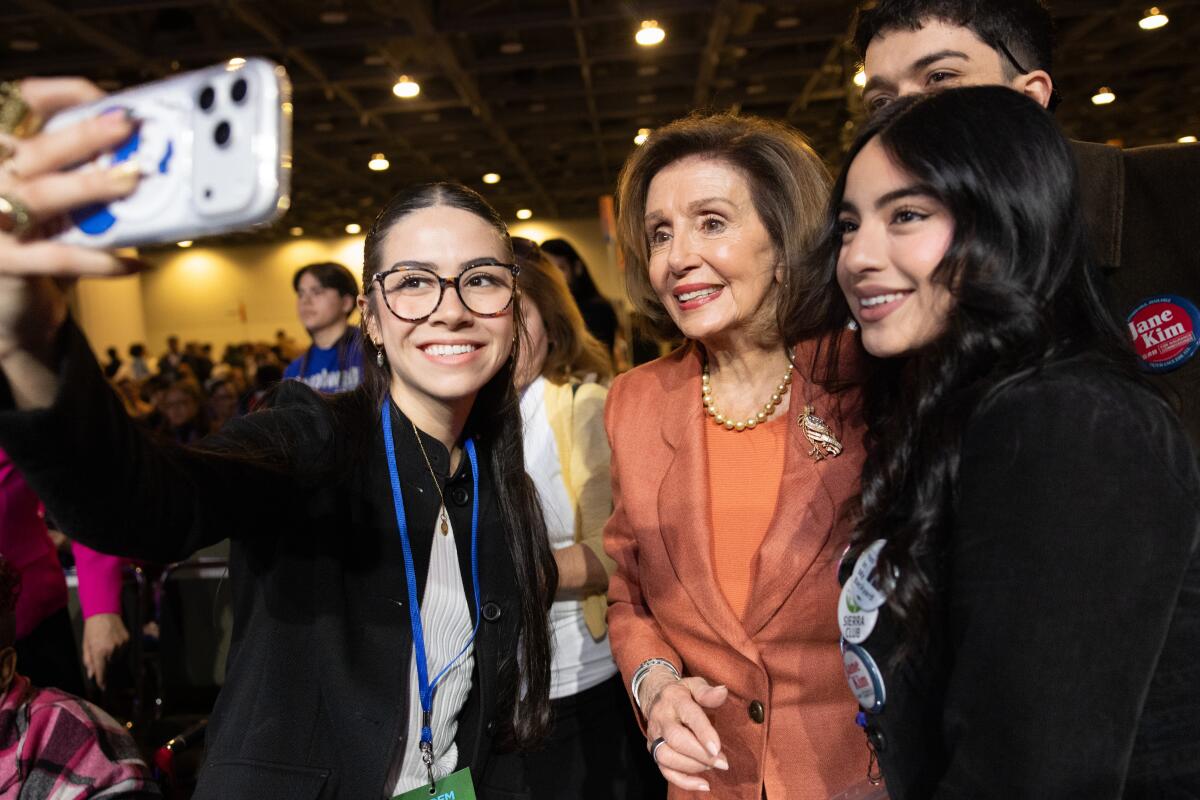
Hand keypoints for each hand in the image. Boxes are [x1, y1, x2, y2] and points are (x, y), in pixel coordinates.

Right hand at [0, 77, 142, 362]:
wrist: (10, 311)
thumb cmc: (38, 246)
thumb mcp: (54, 205)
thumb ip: (77, 175)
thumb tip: (134, 155)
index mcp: (1, 159)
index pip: (15, 109)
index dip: (54, 95)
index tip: (97, 95)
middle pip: (33, 149)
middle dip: (83, 135)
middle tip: (126, 127)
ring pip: (42, 194)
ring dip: (91, 185)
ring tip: (132, 181)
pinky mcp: (4, 262)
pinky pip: (58, 257)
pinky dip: (100, 259)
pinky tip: (134, 262)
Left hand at [82, 612, 129, 690]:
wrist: (103, 612)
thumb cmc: (92, 628)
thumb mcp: (86, 645)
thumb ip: (89, 661)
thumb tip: (92, 674)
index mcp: (99, 651)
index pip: (101, 671)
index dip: (102, 680)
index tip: (103, 687)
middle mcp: (112, 650)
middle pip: (110, 665)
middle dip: (106, 664)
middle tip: (101, 657)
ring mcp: (121, 644)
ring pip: (117, 658)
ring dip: (112, 656)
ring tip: (106, 645)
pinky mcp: (127, 640)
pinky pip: (123, 650)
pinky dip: (118, 649)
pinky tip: (113, 641)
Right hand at [640, 670, 729, 791]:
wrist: (654, 697)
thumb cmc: (682, 693)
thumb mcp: (694, 685)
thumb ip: (707, 691)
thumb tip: (723, 691)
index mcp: (674, 699)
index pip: (689, 715)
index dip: (703, 732)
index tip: (717, 748)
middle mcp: (661, 718)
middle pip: (676, 739)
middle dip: (700, 754)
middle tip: (722, 762)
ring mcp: (655, 736)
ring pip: (667, 757)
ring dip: (692, 767)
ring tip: (711, 766)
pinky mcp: (654, 751)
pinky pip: (665, 771)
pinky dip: (684, 782)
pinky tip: (703, 784)